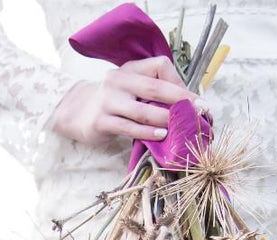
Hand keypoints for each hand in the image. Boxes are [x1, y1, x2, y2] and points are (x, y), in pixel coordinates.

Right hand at [50, 57, 197, 147]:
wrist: (77, 113)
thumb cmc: (113, 102)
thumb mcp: (131, 89)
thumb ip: (153, 92)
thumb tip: (188, 104)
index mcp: (130, 69)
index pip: (160, 66)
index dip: (179, 82)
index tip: (193, 100)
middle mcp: (118, 80)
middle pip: (155, 88)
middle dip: (181, 101)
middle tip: (199, 112)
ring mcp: (108, 101)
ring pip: (143, 111)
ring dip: (166, 119)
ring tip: (181, 126)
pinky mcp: (101, 121)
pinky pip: (129, 128)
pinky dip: (148, 133)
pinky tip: (161, 136)